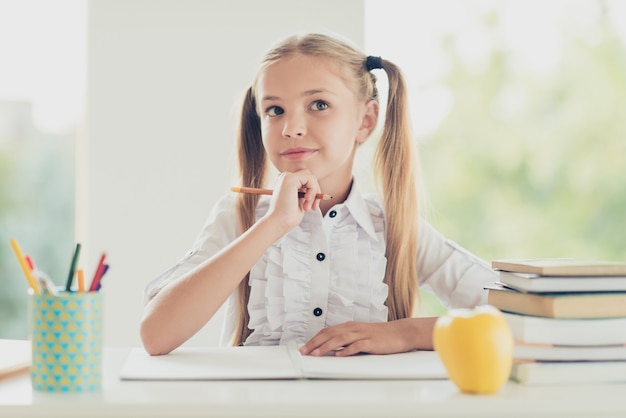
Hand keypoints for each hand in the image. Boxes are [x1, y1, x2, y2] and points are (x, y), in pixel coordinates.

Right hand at [265, 170, 321, 230]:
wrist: (279, 222)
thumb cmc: (288, 216)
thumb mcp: (300, 202)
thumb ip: (306, 193)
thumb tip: (317, 189)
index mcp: (286, 183)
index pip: (306, 181)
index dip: (312, 192)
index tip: (313, 207)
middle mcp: (284, 177)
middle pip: (309, 177)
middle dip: (315, 192)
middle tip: (313, 207)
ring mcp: (287, 176)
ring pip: (311, 178)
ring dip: (314, 193)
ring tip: (308, 206)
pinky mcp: (290, 178)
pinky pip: (310, 179)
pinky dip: (313, 190)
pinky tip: (307, 200)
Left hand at [298, 317, 437, 356]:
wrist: (401, 332)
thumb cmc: (381, 335)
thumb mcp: (361, 334)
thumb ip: (347, 340)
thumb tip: (332, 349)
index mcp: (350, 326)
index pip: (327, 331)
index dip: (314, 339)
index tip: (304, 347)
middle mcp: (354, 328)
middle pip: (330, 333)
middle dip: (315, 343)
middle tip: (304, 351)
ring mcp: (362, 334)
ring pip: (340, 338)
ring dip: (326, 346)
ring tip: (316, 354)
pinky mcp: (371, 342)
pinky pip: (356, 346)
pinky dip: (346, 350)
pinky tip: (339, 355)